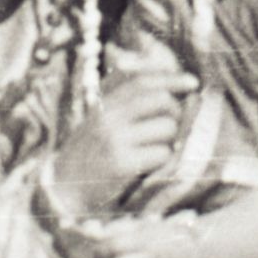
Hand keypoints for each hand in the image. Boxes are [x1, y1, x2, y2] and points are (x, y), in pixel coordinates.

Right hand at [50, 57, 187, 215]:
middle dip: (175, 113)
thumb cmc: (89, 154)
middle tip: (169, 129)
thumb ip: (119, 96)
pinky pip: (162, 154)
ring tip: (153, 151)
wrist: (65, 190)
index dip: (171, 78)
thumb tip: (153, 66)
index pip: (142, 81)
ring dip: (169, 141)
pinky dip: (162, 161)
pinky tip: (148, 167)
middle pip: (161, 100)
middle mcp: (107, 118)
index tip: (193, 82)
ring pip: (167, 128)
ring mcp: (114, 140)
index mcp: (103, 105)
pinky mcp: (122, 164)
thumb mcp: (97, 120)